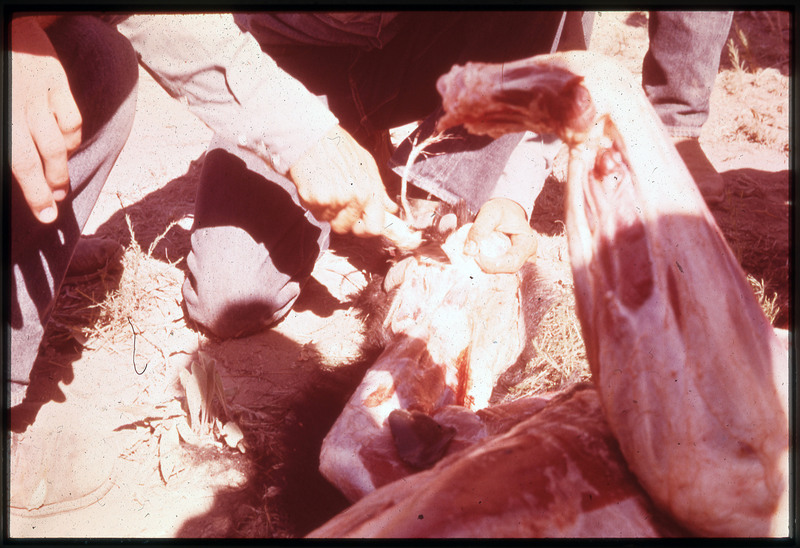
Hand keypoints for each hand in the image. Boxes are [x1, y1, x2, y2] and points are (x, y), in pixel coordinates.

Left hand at [11, 16, 81, 223]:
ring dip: (61, 167)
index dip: (35, 194)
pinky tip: (66, 145)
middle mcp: (22, 107)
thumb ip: (6, 133)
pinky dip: (71, 135)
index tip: (45, 216)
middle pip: (44, 158)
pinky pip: (71, 118)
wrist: (5, 16)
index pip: (21, 163)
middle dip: (50, 188)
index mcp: (4, 116)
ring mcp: (41, 94)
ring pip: (61, 142)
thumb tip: (14, 159)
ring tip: (59, 185)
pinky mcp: (55, 80)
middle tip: (53, 208)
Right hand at [289, 125, 397, 235]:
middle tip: (334, 199)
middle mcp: (356, 197)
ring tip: (323, 187)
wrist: (311, 135)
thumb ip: (378, 189)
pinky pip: (314, 212)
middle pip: (346, 228)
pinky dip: (311, 202)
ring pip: (328, 220)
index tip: (357, 225)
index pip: (375, 228)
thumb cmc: (338, 147)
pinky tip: (313, 184)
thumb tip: (391, 208)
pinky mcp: (316, 199)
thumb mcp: (366, 164)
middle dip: (339, 219)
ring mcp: (336, 200)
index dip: (364, 230)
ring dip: (324, 210)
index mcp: (371, 190)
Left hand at [465, 198, 537, 272]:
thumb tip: (469, 251)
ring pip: (504, 277)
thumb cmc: (502, 210)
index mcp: (528, 244)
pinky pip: (500, 275)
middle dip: (488, 270)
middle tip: (472, 259)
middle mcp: (527, 257)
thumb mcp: (491, 213)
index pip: (512, 263)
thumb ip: (479, 229)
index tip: (476, 256)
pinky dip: (487, 270)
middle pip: (508, 274)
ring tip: (474, 261)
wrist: (506, 211)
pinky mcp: (511, 265)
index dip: (493, 265)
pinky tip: (477, 263)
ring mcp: (520, 263)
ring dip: (487, 272)